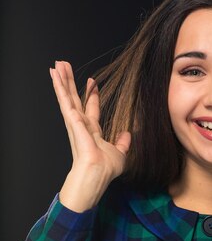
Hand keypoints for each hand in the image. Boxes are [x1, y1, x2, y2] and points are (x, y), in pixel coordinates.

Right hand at [50, 60, 130, 181]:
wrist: (97, 175)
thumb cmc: (105, 169)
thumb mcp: (120, 154)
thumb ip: (122, 143)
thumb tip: (127, 134)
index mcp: (92, 131)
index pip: (92, 109)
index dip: (92, 95)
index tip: (92, 82)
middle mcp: (81, 125)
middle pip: (75, 99)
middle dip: (70, 83)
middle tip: (65, 67)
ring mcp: (75, 122)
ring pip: (67, 97)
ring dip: (62, 80)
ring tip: (57, 65)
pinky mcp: (72, 121)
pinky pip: (65, 101)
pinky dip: (60, 88)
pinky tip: (55, 76)